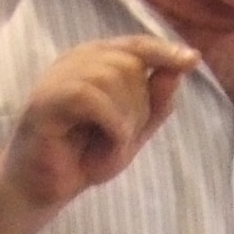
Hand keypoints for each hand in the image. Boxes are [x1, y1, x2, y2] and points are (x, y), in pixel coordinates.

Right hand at [2, 37, 196, 215]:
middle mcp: (76, 60)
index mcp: (96, 61)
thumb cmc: (83, 157)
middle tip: (119, 141)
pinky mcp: (46, 99)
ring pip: (113, 78)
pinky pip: (94, 99)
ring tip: (107, 151)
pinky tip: (102, 154)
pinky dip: (110, 130)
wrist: (41, 189)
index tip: (192, 60)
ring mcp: (58, 76)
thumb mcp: (132, 131)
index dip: (164, 50)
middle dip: (138, 108)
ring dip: (124, 123)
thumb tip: (178, 70)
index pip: (136, 44)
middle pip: (130, 64)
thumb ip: (155, 103)